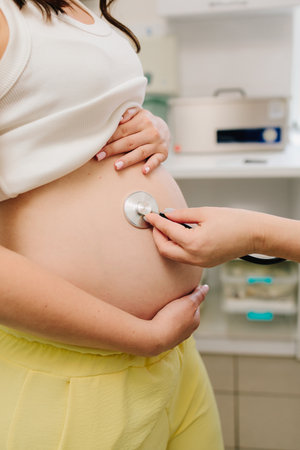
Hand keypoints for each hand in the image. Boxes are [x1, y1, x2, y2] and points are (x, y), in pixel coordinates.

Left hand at [95, 107, 169, 173]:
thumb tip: (119, 118)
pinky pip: (156, 161)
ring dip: (128, 160)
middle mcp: (151, 132)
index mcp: (143, 120)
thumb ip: (128, 112)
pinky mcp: (163, 154)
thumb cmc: (145, 122)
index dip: (109, 138)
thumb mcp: (139, 113)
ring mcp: (157, 143)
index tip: (98, 145)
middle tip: (99, 157)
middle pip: (129, 142)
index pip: (122, 130)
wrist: (165, 130)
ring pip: (140, 152)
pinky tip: (143, 171)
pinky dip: (150, 166)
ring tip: (116, 166)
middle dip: (113, 150)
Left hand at [145, 207, 263, 267]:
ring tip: (165, 228)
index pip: (167, 231)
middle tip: (155, 223)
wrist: (255, 235)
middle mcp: (195, 256)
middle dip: (157, 236)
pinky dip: (177, 247)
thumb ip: (182, 214)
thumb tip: (166, 215)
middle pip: (165, 249)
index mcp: (194, 242)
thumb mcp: (205, 212)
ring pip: (173, 256)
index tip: (149, 215)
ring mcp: (200, 263)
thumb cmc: (235, 221)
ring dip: (165, 243)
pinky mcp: (205, 264)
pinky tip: (178, 236)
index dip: (155, 222)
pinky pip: (184, 258)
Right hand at [148, 285, 208, 355]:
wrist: (154, 337)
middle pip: (185, 313)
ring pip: (176, 321)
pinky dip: (164, 321)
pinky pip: (166, 327)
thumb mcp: (188, 303)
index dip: (189, 295)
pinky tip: (158, 318)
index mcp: (195, 321)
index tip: (181, 289)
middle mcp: (188, 330)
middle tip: (171, 297)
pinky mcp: (165, 339)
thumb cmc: (172, 319)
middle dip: (180, 305)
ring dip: (172, 314)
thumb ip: (198, 295)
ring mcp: (176, 336)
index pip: (195, 304)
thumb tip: (206, 287)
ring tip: (163, 306)